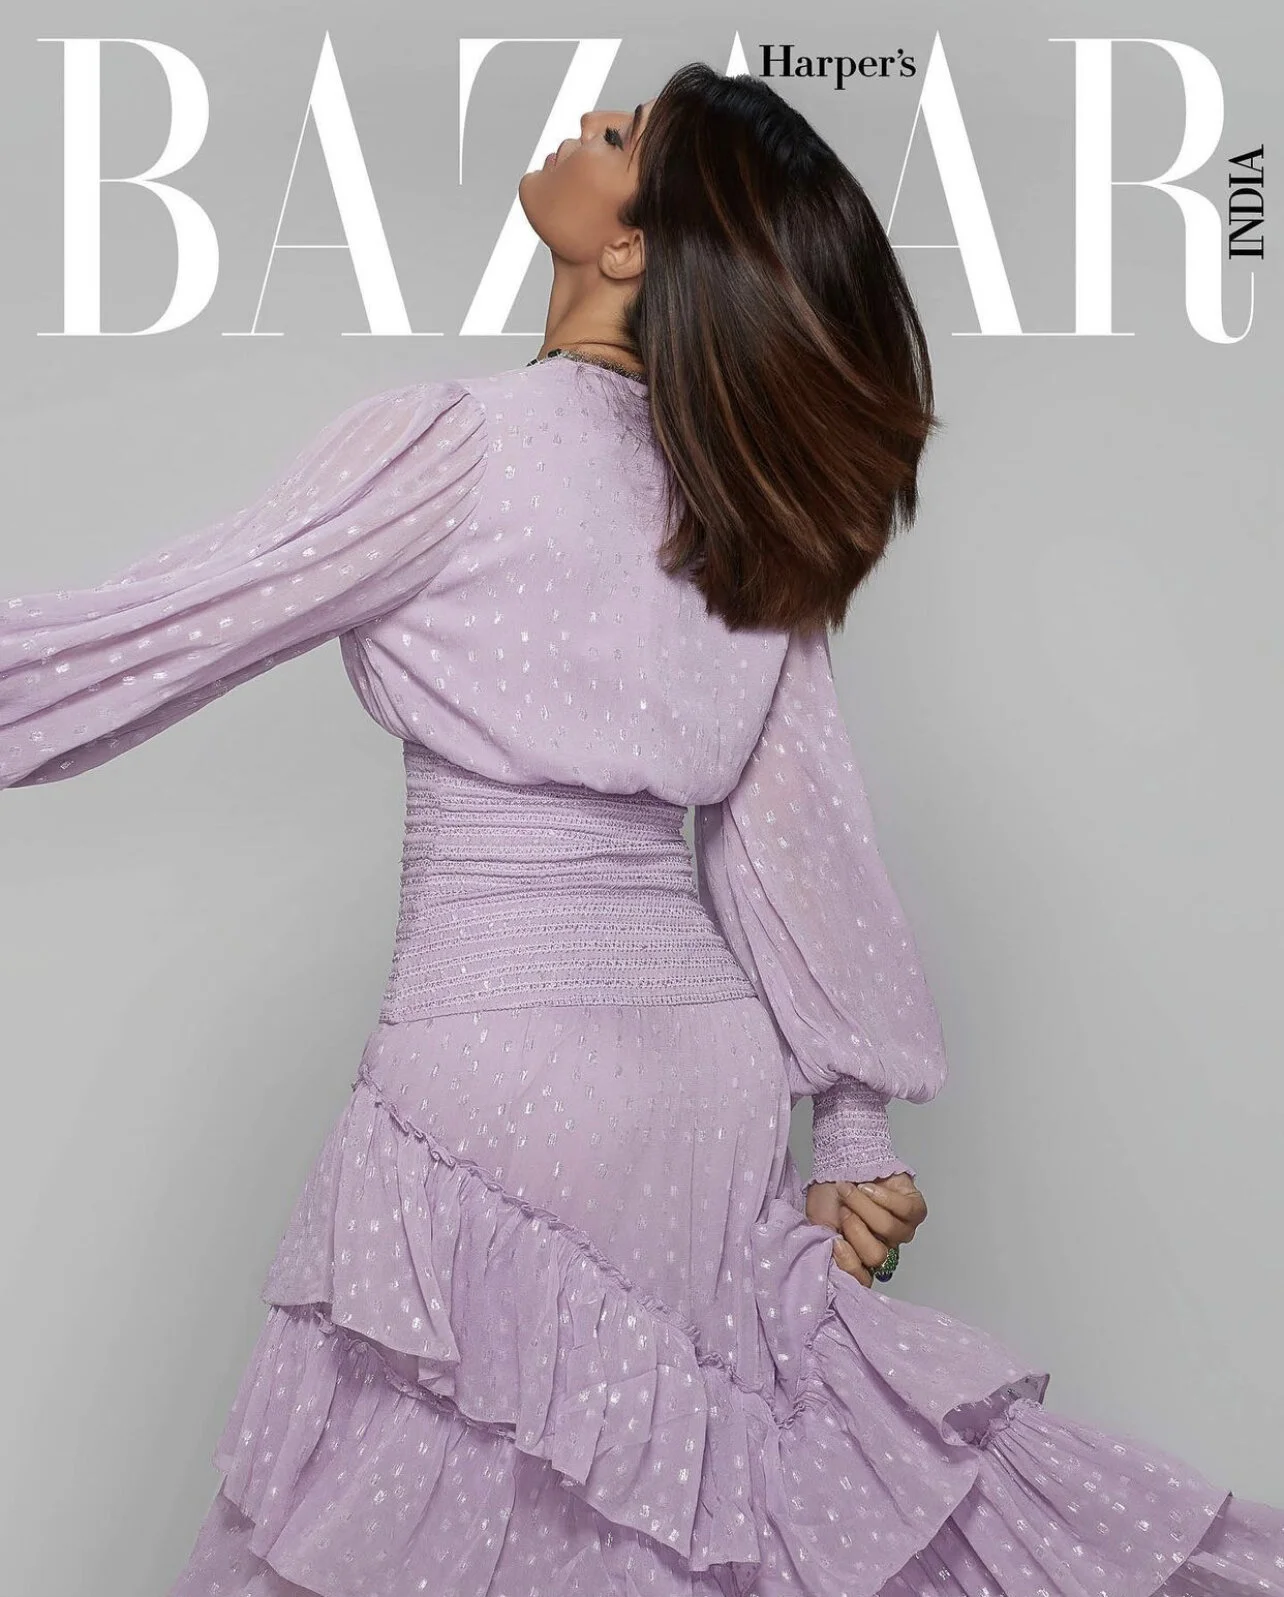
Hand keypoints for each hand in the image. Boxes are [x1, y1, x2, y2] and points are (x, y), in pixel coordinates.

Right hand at [805, 1173, 927, 1286]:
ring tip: (850, 1191)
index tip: (835, 1241)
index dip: (850, 1263)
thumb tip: (836, 1260)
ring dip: (865, 1207)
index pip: (862, 1279)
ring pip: (890, 1230)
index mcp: (860, 1257)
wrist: (839, 1161)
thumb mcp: (819, 1225)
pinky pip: (906, 1211)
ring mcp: (902, 1229)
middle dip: (856, 1229)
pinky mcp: (915, 1208)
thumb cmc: (829, 1195)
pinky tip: (868, 1186)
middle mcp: (884, 1247)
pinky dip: (884, 1197)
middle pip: (877, 1256)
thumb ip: (827, 1248)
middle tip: (843, 1210)